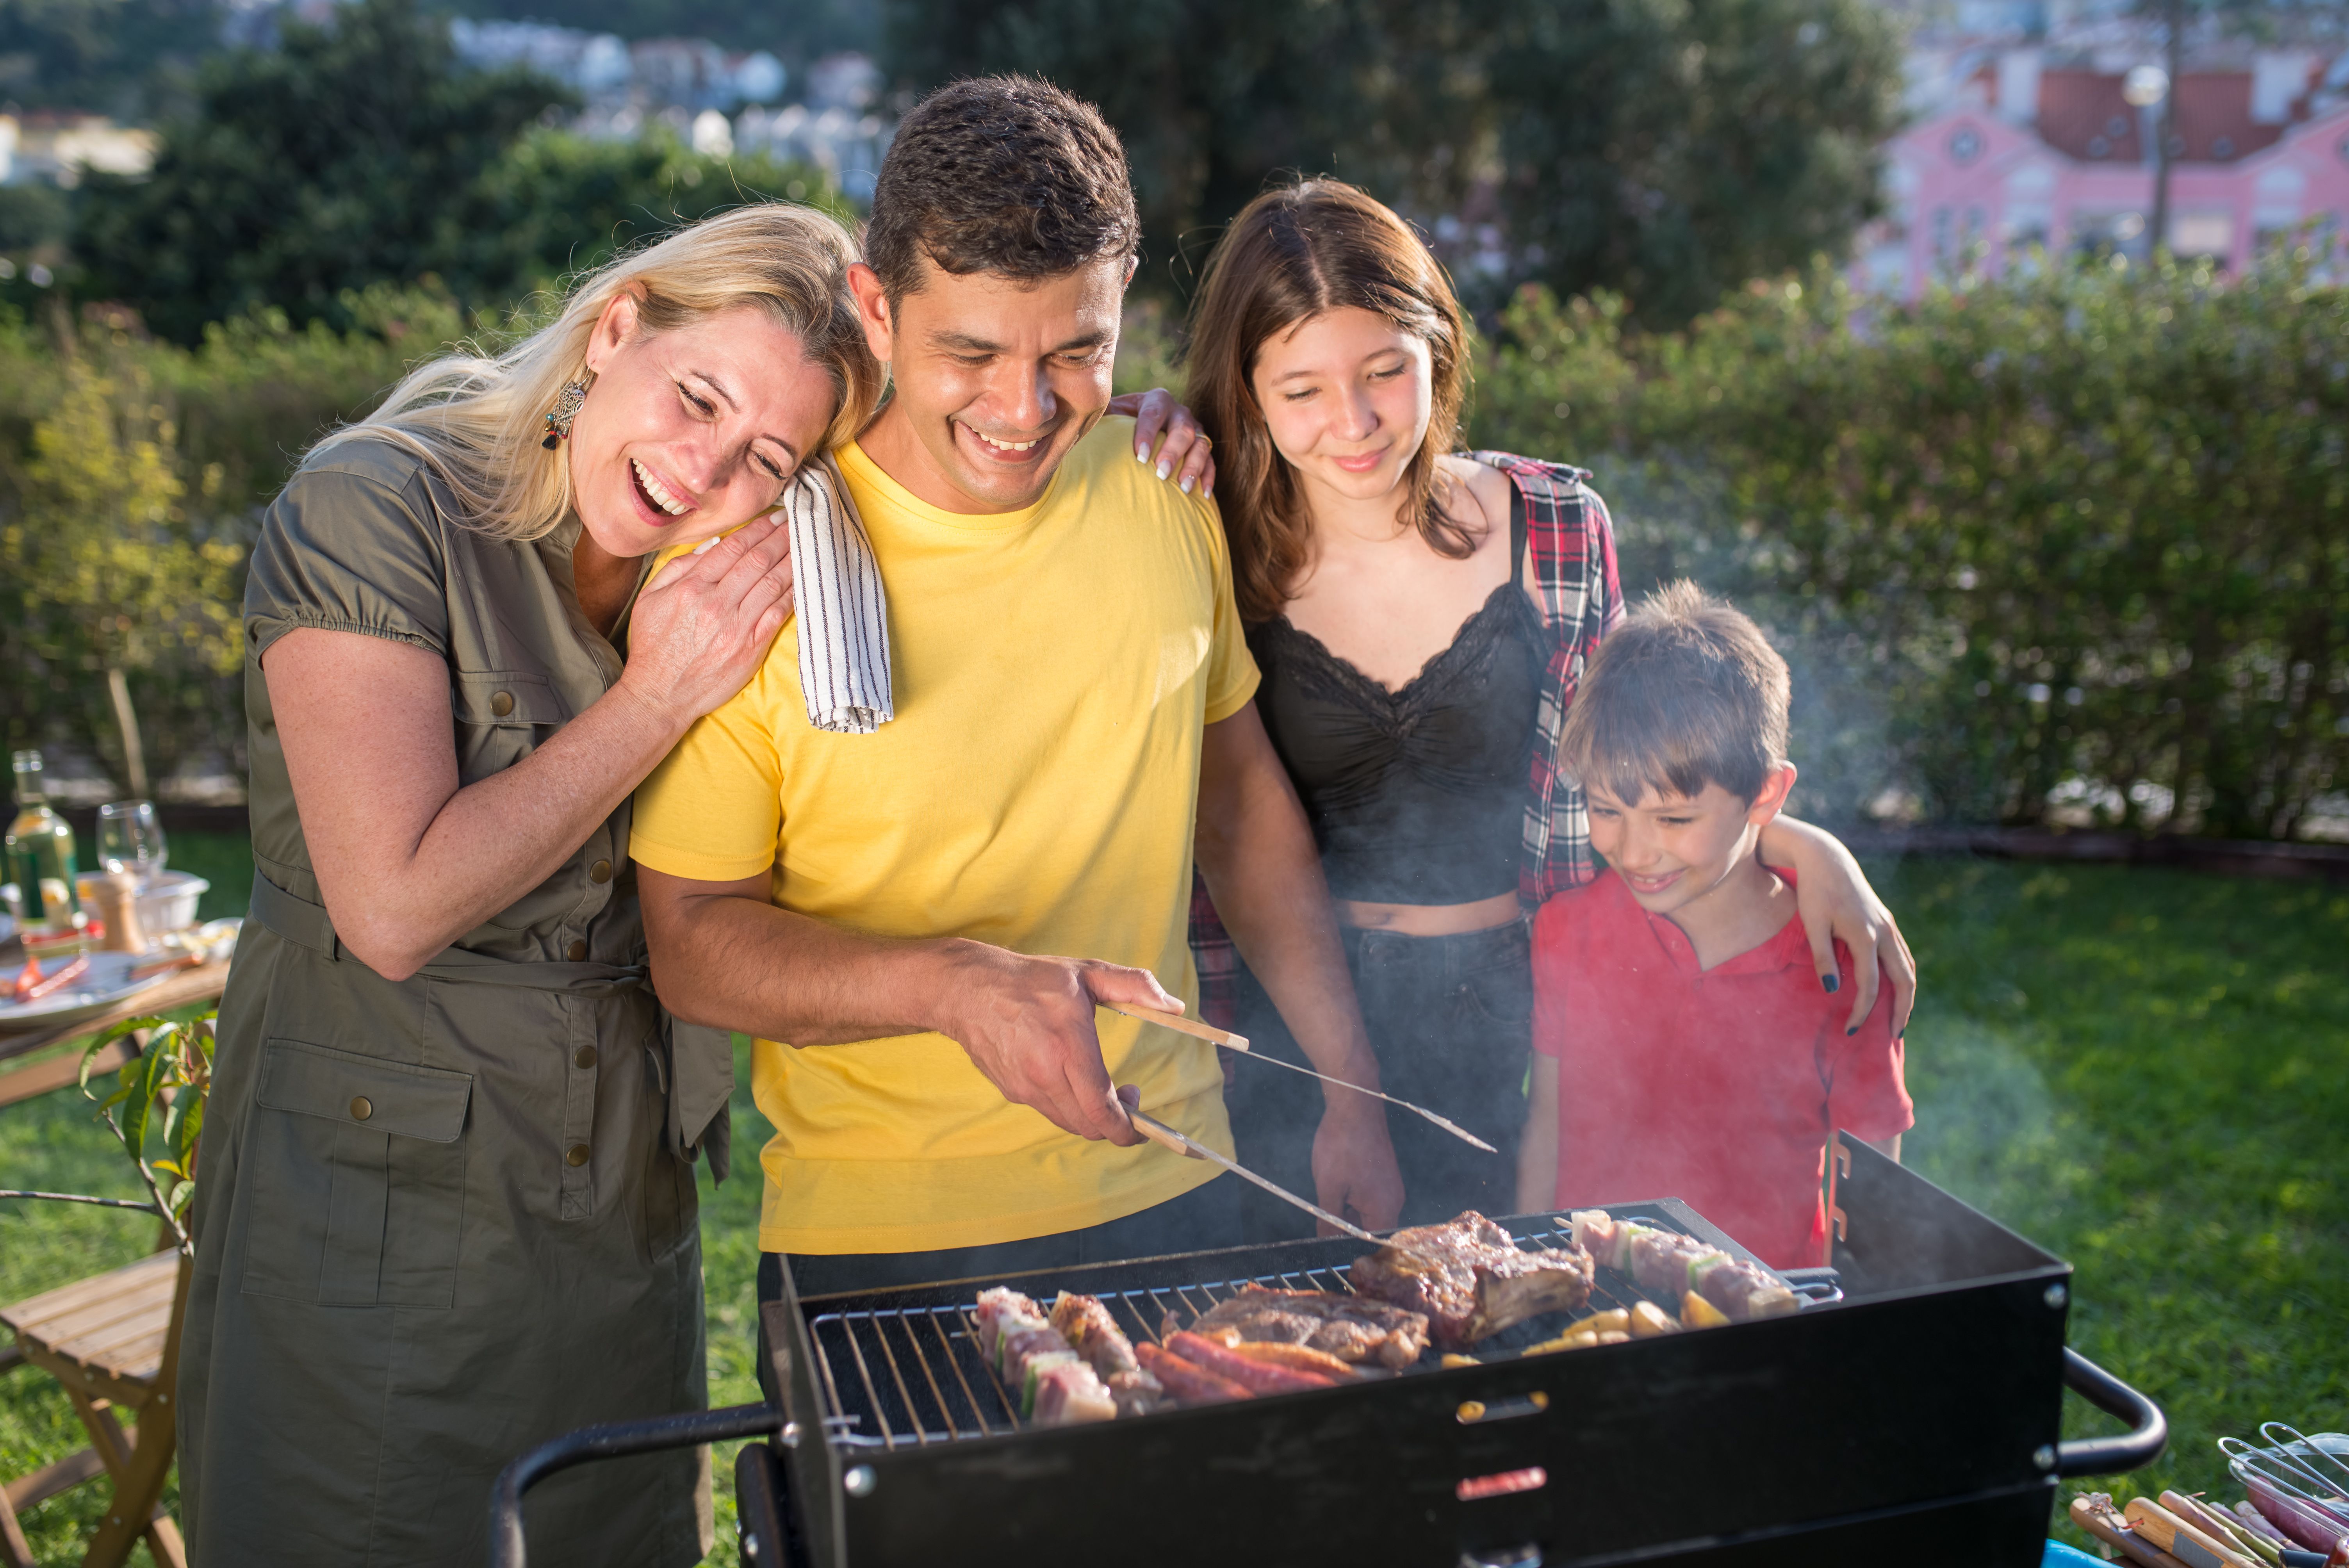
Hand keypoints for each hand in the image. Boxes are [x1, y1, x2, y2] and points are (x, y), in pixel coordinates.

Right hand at [620, 518, 795, 722]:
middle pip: (758, 560)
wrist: (660, 694)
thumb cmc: (654, 646)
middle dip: (781, 537)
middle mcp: (716, 603)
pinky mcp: (751, 648)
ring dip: (793, 560)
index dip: (758, 528)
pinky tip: (805, 580)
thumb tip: (712, 544)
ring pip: (772, 583)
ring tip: (807, 543)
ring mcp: (736, 627)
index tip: (775, 516)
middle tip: (799, 521)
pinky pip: (778, 614)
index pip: (733, 547)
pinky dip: (793, 594)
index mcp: (692, 587)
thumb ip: (679, 567)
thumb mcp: (650, 599)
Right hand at [933, 942, 1179, 1144]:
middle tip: (1129, 1097)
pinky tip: (1071, 1081)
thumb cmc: (1032, 980)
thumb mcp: (1087, 973)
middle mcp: (1044, 1074)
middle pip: (1089, 1125)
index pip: (1101, 1107)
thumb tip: (1174, 1005)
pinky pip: (1049, 1111)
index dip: (1126, 1128)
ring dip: (1092, 1117)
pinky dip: (1068, 1107)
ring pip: (1069, 1123)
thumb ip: (1135, 986)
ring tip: (1103, 1091)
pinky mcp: (1012, 1091)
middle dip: (1116, 1125)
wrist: (968, 990)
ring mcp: (1025, 1087)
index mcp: (1067, 1046)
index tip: (1142, 1126)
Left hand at [1106, 387, 1216, 497]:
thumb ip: (1100, 417)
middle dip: (1173, 452)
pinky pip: (1211, 461)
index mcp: (1155, 400)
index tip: (1140, 457)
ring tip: (1182, 487)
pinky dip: (1207, 476)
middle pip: (1182, 429)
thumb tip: (1077, 422)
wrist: (1141, 426)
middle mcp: (1178, 412)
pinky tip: (1202, 494)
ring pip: (1201, 444)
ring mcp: (1194, 429)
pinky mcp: (1202, 447)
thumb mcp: (1110, 415)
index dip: (1148, 434)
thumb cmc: (1119, 425)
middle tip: (1161, 474)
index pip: (1152, 414)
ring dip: (1193, 466)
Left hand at [1309, 1095, 1403, 1235]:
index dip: (1348, 1245)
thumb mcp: (1328, 1189)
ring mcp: (1391, 1185)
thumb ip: (1329, 1221)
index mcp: (1385, 1210)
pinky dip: (1353, 1196)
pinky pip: (1370, 1195)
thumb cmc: (1342, 1146)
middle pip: (1370, 1228)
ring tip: (1330, 1196)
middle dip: (1346, 1226)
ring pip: (1368, 1211)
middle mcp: (1395, 1200)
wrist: (1355, 1104)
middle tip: (1323, 1217)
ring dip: (1348, 1210)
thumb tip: (1326, 1243)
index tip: (1328, 1241)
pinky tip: (1338, 1184)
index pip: (1369, 1243)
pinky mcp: (1385, 1173)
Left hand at [1765, 819, 1916, 1034]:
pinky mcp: (1887, 920)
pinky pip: (1903, 954)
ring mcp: (1889, 925)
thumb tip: (1834, 991)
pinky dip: (1904, 976)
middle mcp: (1884, 932)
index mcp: (1865, 935)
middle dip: (1901, 1010)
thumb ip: (1823, 958)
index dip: (1862, 1011)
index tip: (1850, 1030)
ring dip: (1907, 994)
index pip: (1870, 985)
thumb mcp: (1813, 924)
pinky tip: (1895, 988)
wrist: (1827, 858)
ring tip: (1899, 1018)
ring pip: (1908, 967)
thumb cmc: (1814, 891)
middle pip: (1905, 980)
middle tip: (1894, 1035)